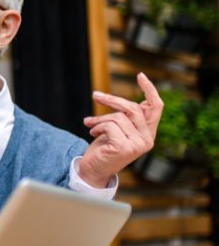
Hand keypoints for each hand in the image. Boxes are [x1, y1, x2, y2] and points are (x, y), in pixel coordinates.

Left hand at [78, 72, 163, 187]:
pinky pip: (109, 126)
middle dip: (111, 100)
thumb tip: (119, 101)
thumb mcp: (116, 129)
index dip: (149, 90)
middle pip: (132, 108)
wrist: (92, 170)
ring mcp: (138, 144)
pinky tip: (92, 133)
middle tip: (95, 95)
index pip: (156, 107)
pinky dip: (97, 126)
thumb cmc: (104, 148)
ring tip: (90, 125)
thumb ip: (124, 118)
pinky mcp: (125, 147)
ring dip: (100, 119)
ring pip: (117, 117)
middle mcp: (148, 139)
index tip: (140, 75)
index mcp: (148, 133)